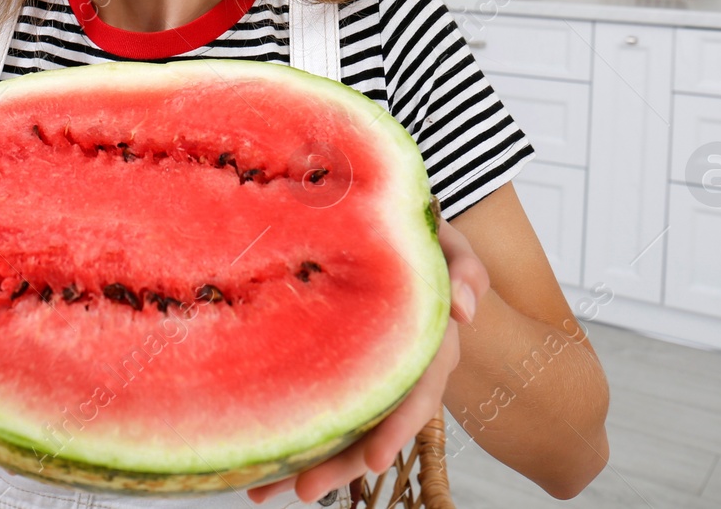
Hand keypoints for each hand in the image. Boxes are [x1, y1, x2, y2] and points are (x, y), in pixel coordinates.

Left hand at [244, 214, 488, 504]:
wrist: (392, 236)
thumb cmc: (423, 242)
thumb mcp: (450, 245)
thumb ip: (466, 268)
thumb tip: (465, 308)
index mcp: (429, 349)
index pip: (418, 395)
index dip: (398, 428)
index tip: (375, 460)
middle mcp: (399, 375)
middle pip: (374, 429)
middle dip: (342, 463)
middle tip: (305, 490)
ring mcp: (371, 380)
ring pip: (344, 431)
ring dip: (309, 463)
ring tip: (262, 493)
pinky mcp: (341, 376)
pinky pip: (321, 413)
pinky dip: (292, 440)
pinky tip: (255, 469)